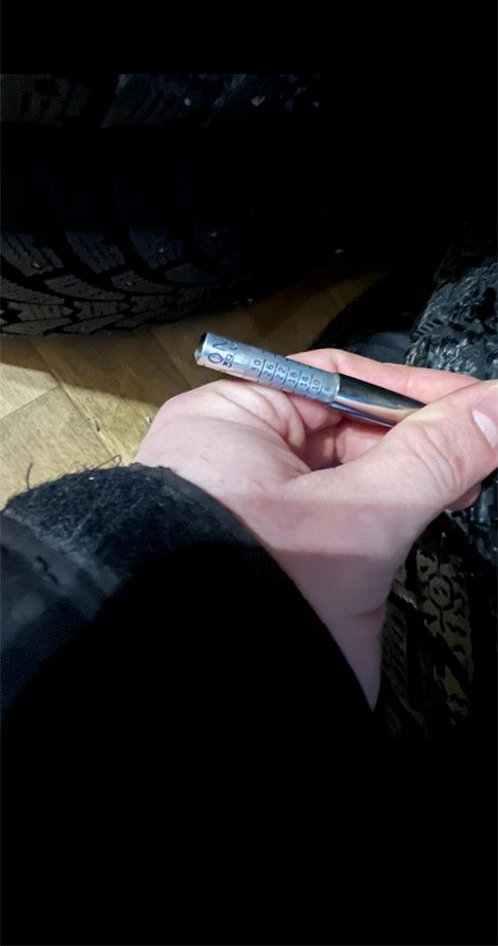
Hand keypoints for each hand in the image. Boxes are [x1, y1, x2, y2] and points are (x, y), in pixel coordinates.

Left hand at [136, 349, 497, 705]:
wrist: (208, 691)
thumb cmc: (258, 587)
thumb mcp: (361, 513)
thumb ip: (435, 456)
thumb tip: (495, 408)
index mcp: (231, 418)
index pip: (336, 381)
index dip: (411, 391)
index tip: (472, 401)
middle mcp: (234, 454)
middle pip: (345, 425)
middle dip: (414, 438)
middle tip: (476, 447)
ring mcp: (252, 504)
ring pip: (345, 472)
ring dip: (404, 476)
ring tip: (458, 485)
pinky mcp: (274, 550)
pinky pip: (336, 512)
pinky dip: (382, 510)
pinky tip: (421, 513)